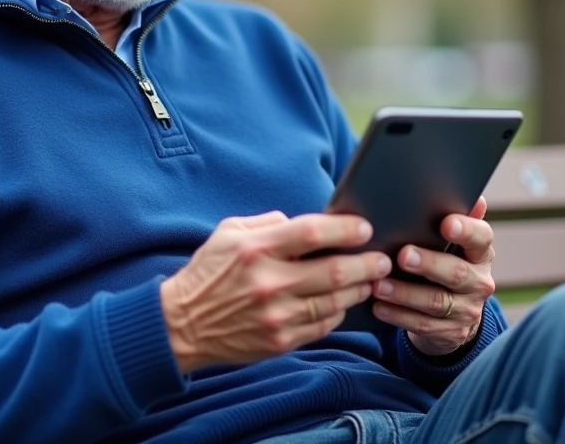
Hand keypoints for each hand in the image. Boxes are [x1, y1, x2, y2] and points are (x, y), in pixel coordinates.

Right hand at [160, 211, 392, 372]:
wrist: (182, 324)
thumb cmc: (208, 273)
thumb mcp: (229, 232)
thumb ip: (268, 223)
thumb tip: (308, 224)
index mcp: (256, 248)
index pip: (311, 233)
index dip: (344, 229)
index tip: (363, 228)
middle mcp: (268, 282)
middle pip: (334, 271)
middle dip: (366, 264)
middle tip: (382, 259)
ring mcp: (276, 316)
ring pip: (335, 302)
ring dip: (359, 289)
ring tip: (370, 280)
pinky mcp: (279, 341)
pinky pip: (322, 326)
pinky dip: (338, 313)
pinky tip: (343, 303)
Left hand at [371, 196, 495, 356]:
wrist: (454, 312)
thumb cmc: (444, 262)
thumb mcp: (451, 243)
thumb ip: (454, 219)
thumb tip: (472, 196)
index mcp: (480, 253)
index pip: (481, 238)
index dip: (466, 231)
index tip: (446, 223)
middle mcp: (480, 281)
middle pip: (456, 272)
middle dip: (429, 263)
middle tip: (403, 254)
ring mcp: (467, 309)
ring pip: (436, 301)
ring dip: (405, 293)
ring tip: (379, 284)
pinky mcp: (451, 332)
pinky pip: (423, 325)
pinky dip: (398, 316)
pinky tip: (378, 306)